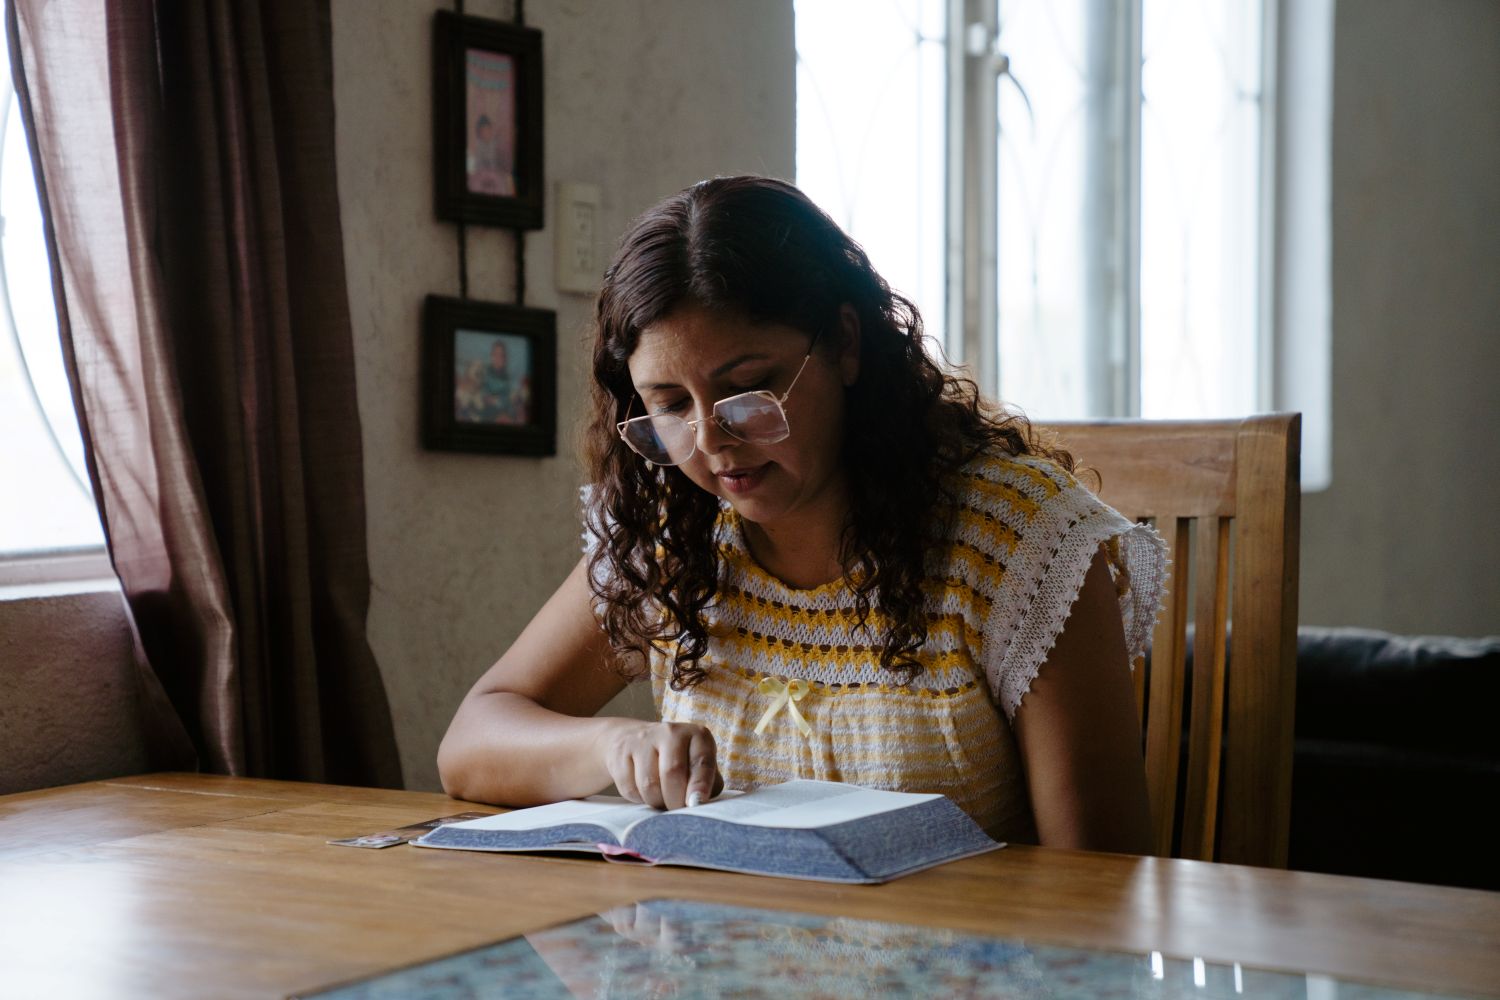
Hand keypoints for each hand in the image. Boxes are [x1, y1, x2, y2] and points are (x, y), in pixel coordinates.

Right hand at [597, 719, 721, 809]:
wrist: (631, 738)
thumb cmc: (676, 760)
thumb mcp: (697, 765)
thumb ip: (708, 783)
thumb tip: (700, 802)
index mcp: (696, 735)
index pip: (701, 761)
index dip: (700, 785)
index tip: (697, 803)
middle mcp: (670, 732)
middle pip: (672, 773)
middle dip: (676, 801)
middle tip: (677, 811)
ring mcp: (642, 741)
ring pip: (649, 785)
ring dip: (657, 802)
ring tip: (662, 800)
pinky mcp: (620, 753)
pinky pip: (630, 789)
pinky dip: (638, 799)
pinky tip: (644, 792)